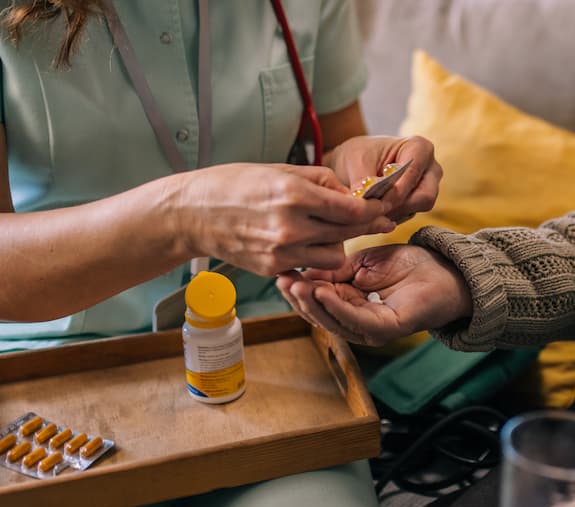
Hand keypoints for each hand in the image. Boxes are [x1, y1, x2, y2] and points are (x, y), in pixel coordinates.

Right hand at [171, 163, 395, 275]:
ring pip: (334, 256)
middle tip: (373, 219)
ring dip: (338, 244)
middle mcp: (291, 225)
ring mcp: (282, 251)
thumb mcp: (281, 169)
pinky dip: (314, 255)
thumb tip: (352, 193)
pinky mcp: (273, 268)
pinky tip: (306, 242)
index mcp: (294, 194)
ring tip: (327, 230)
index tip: (381, 206)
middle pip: (347, 233)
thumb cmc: (236, 184)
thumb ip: (321, 180)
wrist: (193, 214)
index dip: (373, 209)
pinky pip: (310, 266)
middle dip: (363, 226)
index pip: (352, 210)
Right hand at [275, 243, 471, 345]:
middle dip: (299, 298)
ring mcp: (370, 328)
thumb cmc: (408, 266)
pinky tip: (322, 293)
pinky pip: (356, 320)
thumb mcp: (363, 262)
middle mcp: (356, 321)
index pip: (316, 301)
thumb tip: (306, 272)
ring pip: (333, 320)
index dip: (297, 288)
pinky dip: (337, 307)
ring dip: (312, 303)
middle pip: (319, 315)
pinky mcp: (386, 329)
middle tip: (282, 279)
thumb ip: (337, 270)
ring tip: (296, 285)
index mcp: (349, 304)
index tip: (279, 272)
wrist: (444, 270)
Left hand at [325, 135, 441, 221]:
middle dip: (398, 206)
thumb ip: (362, 182)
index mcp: (420, 148)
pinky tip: (376, 210)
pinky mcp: (419, 203)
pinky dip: (391, 216)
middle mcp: (430, 169)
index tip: (376, 201)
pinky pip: (409, 215)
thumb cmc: (360, 153)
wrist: (357, 161)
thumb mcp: (356, 161)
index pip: (414, 174)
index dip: (396, 191)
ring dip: (393, 212)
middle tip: (374, 209)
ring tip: (371, 208)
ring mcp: (428, 187)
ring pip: (418, 209)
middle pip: (425, 197)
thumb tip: (364, 205)